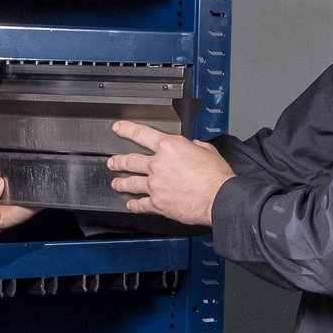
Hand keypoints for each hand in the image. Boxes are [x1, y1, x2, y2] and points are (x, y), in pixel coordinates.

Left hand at [108, 120, 234, 224]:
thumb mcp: (206, 150)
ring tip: (116, 183)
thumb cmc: (216, 176)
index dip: (126, 129)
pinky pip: (140, 204)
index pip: (141, 134)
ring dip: (121, 182)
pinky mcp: (157, 203)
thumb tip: (190, 146)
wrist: (219, 198)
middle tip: (113, 161)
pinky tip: (130, 204)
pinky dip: (134, 204)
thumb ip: (193, 146)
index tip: (118, 128)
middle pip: (130, 160)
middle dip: (118, 161)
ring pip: (130, 182)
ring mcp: (155, 185)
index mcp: (169, 147)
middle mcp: (157, 165)